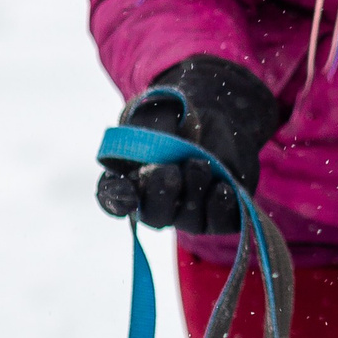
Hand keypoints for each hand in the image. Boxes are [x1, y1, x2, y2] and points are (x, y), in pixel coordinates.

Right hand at [95, 55, 282, 233]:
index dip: (118, 197)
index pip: (115, 200)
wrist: (221, 117)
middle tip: (168, 170)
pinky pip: (221, 223)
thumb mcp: (158, 114)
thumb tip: (147, 156)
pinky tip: (222, 187)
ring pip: (188, 221)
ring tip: (199, 164)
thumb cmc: (180, 118)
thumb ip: (148, 133)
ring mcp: (191, 213)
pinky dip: (220, 207)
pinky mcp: (222, 214)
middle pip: (154, 217)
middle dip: (160, 194)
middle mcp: (160, 204)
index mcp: (131, 181)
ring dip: (193, 193)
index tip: (127, 186)